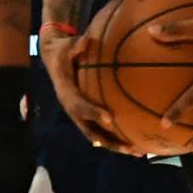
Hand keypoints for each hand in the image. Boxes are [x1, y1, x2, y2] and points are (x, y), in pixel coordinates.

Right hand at [40, 24, 136, 153]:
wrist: (54, 59)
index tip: (109, 118)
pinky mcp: (87, 115)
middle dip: (110, 141)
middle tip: (130, 148)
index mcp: (66, 94)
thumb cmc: (63, 51)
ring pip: (98, 136)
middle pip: (91, 131)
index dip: (93, 113)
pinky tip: (136, 142)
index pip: (79, 106)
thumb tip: (85, 40)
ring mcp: (80, 115)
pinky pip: (102, 130)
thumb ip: (75, 45)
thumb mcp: (65, 46)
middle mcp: (73, 109)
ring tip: (139, 152)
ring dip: (117, 145)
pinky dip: (117, 137)